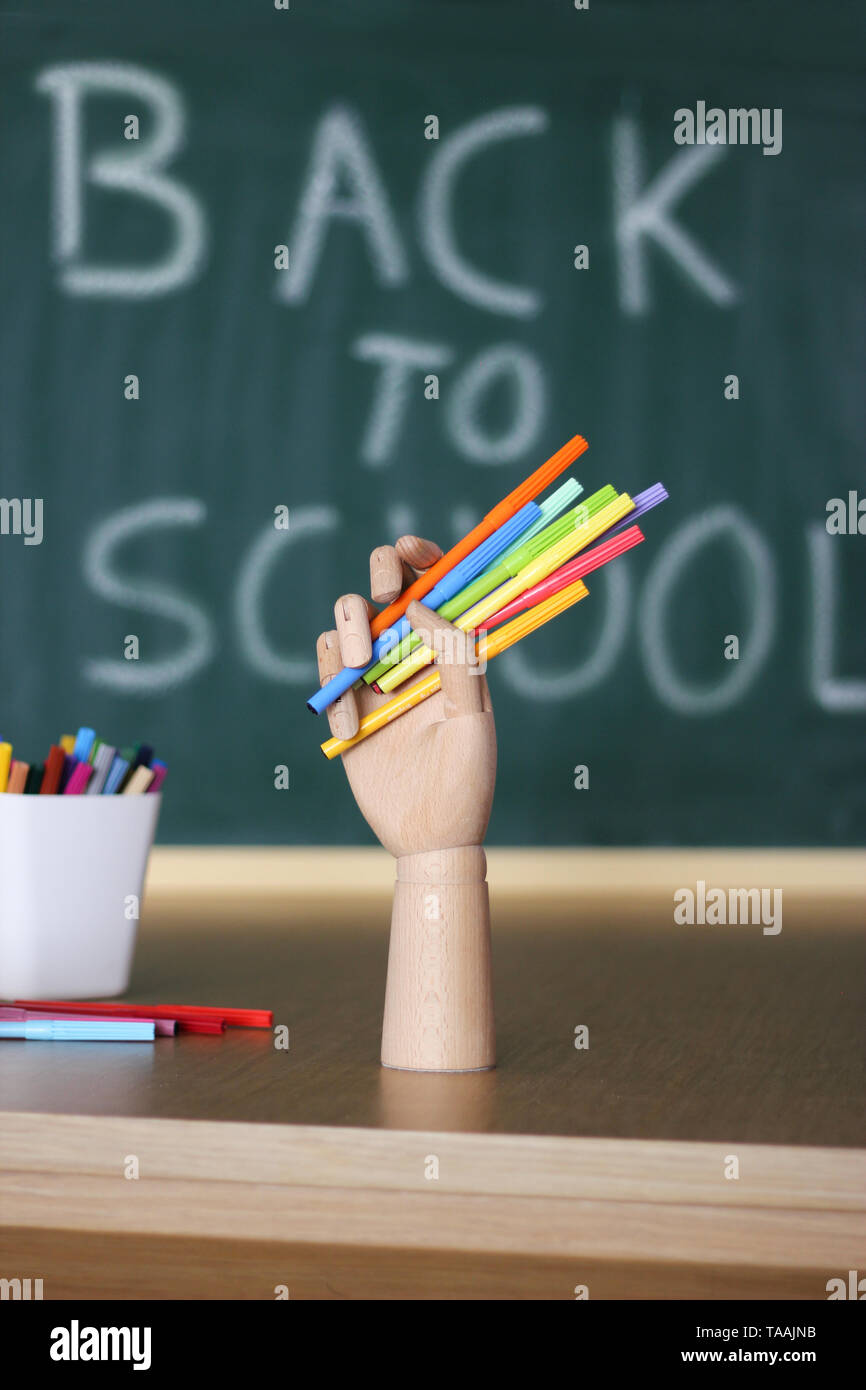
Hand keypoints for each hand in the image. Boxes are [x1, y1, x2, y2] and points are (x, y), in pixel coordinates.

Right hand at [316, 535, 496, 858]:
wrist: (429, 839)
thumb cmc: (466, 781)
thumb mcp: (472, 718)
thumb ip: (455, 658)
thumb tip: (422, 605)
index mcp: (452, 651)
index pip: (436, 586)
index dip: (422, 556)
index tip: (410, 550)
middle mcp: (413, 655)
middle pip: (384, 588)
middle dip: (377, 581)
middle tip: (382, 607)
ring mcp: (375, 677)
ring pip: (346, 622)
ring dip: (348, 635)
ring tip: (358, 673)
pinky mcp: (345, 704)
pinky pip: (325, 672)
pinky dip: (330, 691)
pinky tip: (348, 729)